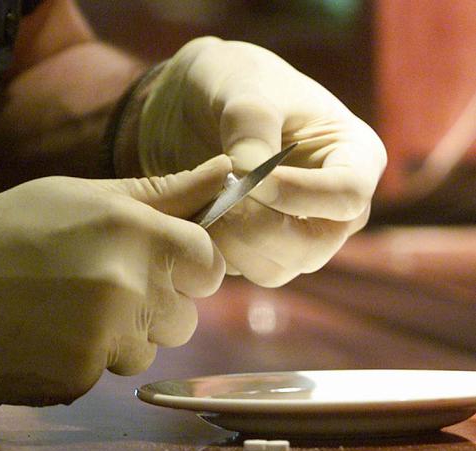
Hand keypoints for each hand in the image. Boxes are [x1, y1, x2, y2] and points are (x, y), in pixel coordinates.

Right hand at [0, 155, 229, 404]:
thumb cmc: (7, 228)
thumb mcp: (82, 195)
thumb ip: (160, 192)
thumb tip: (225, 171)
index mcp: (133, 231)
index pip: (208, 262)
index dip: (193, 267)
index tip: (170, 267)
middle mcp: (128, 285)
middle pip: (184, 315)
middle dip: (155, 306)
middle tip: (103, 287)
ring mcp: (104, 337)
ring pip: (147, 349)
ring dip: (120, 336)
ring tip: (69, 311)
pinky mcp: (79, 377)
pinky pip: (106, 373)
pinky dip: (84, 360)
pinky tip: (47, 336)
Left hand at [139, 37, 386, 285]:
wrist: (194, 105)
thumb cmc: (233, 82)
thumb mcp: (243, 85)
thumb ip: (250, 125)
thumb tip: (249, 174)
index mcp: (354, 156)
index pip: (347, 195)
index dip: (299, 195)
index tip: (252, 181)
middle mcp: (333, 207)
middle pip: (313, 245)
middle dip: (260, 226)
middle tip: (220, 196)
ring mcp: (299, 234)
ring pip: (276, 267)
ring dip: (233, 243)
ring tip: (204, 201)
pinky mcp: (261, 250)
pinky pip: (242, 269)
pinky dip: (215, 250)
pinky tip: (195, 215)